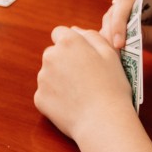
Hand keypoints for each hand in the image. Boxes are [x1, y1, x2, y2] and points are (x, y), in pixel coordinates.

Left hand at [33, 25, 130, 140]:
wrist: (103, 121)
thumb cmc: (112, 87)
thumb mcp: (110, 54)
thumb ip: (92, 36)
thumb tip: (76, 30)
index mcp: (68, 42)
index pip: (60, 33)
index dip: (71, 43)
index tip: (82, 55)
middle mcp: (50, 56)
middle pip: (53, 53)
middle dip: (64, 61)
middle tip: (84, 77)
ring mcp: (42, 78)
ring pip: (49, 73)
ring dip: (60, 79)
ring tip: (80, 93)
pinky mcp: (39, 98)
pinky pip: (47, 93)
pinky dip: (57, 98)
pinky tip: (73, 106)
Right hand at [99, 0, 151, 58]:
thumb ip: (150, 35)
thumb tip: (124, 38)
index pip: (127, 2)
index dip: (119, 22)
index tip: (119, 43)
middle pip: (115, 11)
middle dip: (112, 31)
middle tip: (113, 52)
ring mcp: (135, 10)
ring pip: (112, 21)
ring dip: (110, 37)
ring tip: (114, 55)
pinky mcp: (133, 23)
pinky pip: (117, 31)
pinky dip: (114, 42)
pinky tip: (116, 55)